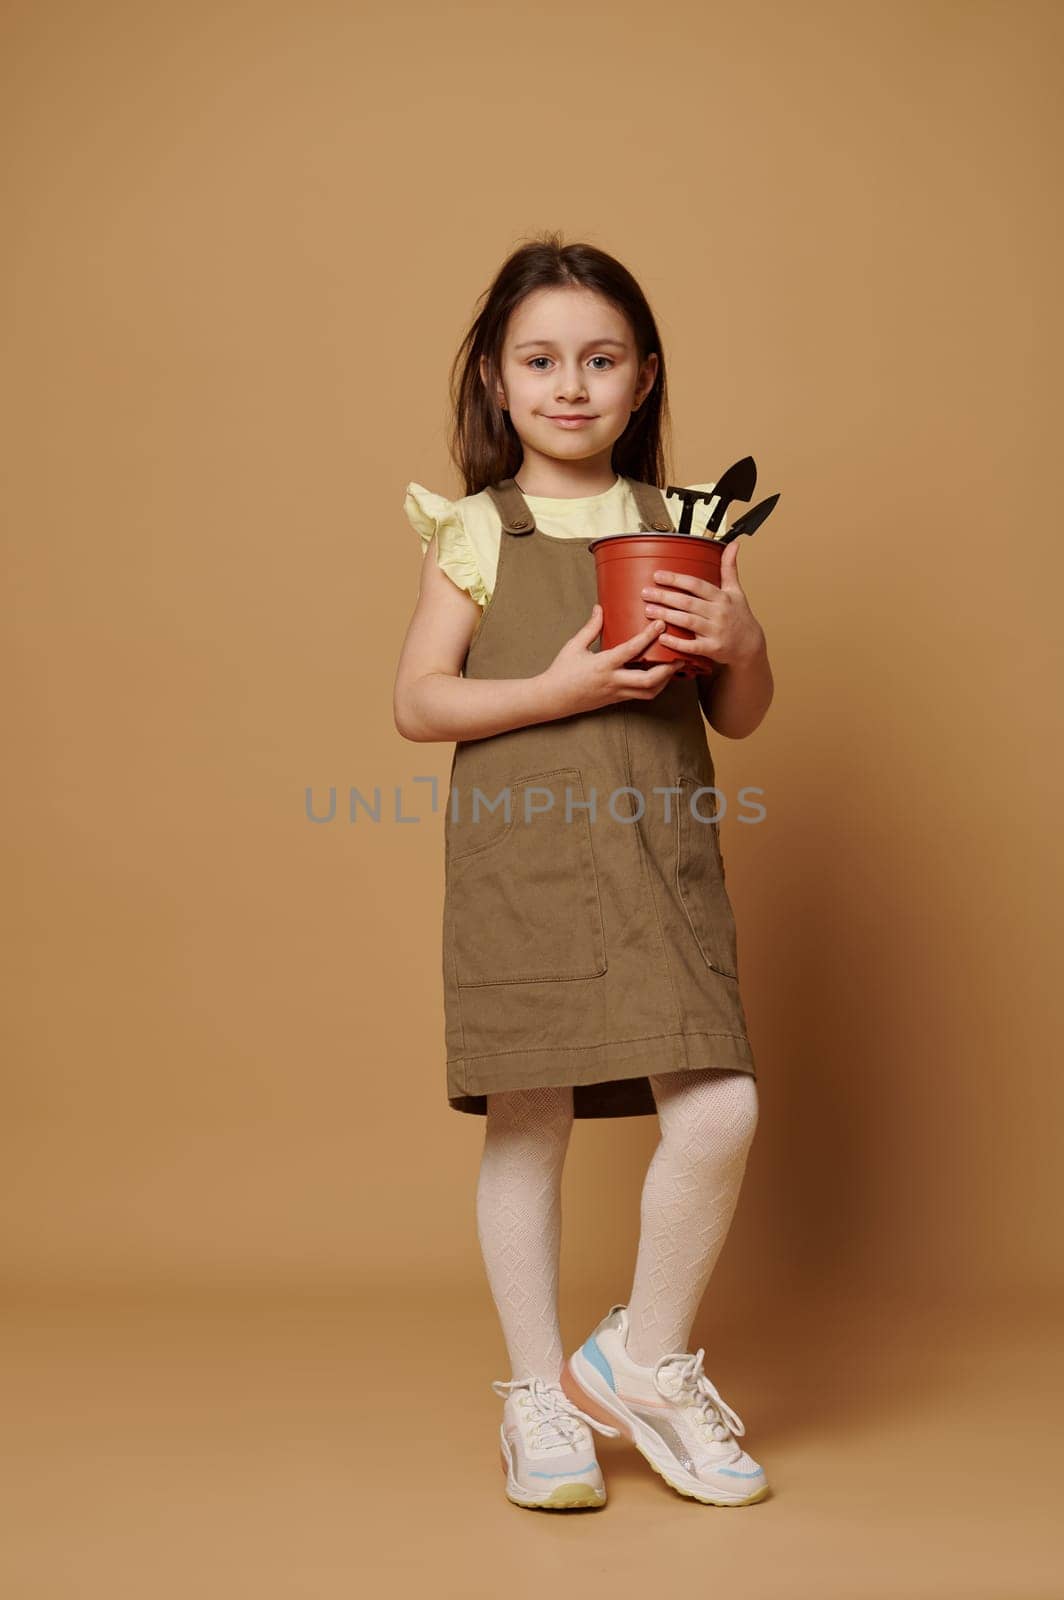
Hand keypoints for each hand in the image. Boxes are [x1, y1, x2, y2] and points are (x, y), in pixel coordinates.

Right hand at [538, 605, 682, 717]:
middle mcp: (613, 681)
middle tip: (680, 653)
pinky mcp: (617, 700)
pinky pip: (641, 696)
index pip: (632, 650)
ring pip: (649, 692)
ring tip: (674, 665)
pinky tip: (660, 677)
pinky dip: (654, 687)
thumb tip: (600, 608)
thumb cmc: (561, 671)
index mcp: (603, 665)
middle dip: (668, 668)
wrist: (552, 699)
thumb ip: (591, 627)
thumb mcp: (574, 646)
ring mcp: (616, 693)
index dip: (649, 637)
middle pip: (649, 679)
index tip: (661, 624)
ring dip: (665, 680)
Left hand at [640, 540, 764, 667]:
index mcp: (722, 597)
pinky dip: (677, 643)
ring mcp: (716, 632)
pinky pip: (692, 646)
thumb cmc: (740, 616)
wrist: (750, 645)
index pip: (696, 585)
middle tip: (646, 592)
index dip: (676, 580)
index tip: (658, 575)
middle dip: (665, 597)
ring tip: (648, 610)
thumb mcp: (736, 591)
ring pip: (688, 622)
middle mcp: (719, 613)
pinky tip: (662, 637)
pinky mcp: (712, 649)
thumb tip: (733, 544)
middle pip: (688, 602)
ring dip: (667, 615)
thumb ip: (729, 568)